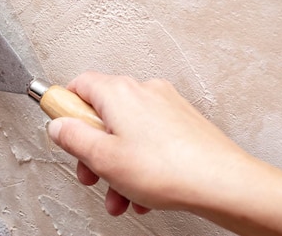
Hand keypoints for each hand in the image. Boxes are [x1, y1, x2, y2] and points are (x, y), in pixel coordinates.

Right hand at [47, 71, 245, 215]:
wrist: (223, 183)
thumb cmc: (169, 169)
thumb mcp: (104, 158)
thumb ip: (73, 138)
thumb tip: (58, 126)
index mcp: (119, 92)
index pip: (80, 85)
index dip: (65, 107)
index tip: (61, 128)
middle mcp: (143, 92)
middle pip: (102, 114)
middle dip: (92, 149)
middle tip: (90, 173)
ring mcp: (165, 106)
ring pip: (126, 133)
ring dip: (116, 165)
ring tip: (119, 196)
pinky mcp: (181, 123)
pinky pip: (149, 140)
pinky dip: (139, 164)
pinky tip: (142, 194)